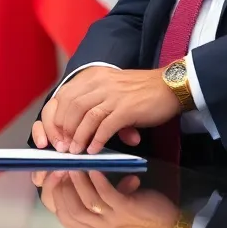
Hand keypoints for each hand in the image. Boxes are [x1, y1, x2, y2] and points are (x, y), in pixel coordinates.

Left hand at [32, 67, 178, 153]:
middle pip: (72, 106)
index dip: (58, 116)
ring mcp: (113, 95)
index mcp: (94, 76)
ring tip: (75, 151)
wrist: (169, 86)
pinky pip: (105, 126)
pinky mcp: (126, 109)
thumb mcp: (111, 89)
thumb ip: (94, 103)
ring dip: (79, 137)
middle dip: (65, 129)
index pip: (65, 95)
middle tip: (64, 146)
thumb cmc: (140, 90)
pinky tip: (93, 150)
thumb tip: (79, 128)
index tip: (57, 133)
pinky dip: (97, 140)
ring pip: (86, 117)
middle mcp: (100, 83)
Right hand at [35, 170, 180, 227]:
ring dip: (78, 181)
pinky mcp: (126, 210)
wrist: (168, 224)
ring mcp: (113, 222)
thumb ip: (97, 195)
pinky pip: (107, 195)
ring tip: (74, 164)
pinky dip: (98, 180)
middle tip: (59, 167)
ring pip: (86, 202)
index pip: (65, 218)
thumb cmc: (138, 214)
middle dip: (62, 187)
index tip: (51, 177)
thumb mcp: (112, 210)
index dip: (55, 197)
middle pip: (71, 210)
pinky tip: (94, 168)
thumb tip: (83, 172)